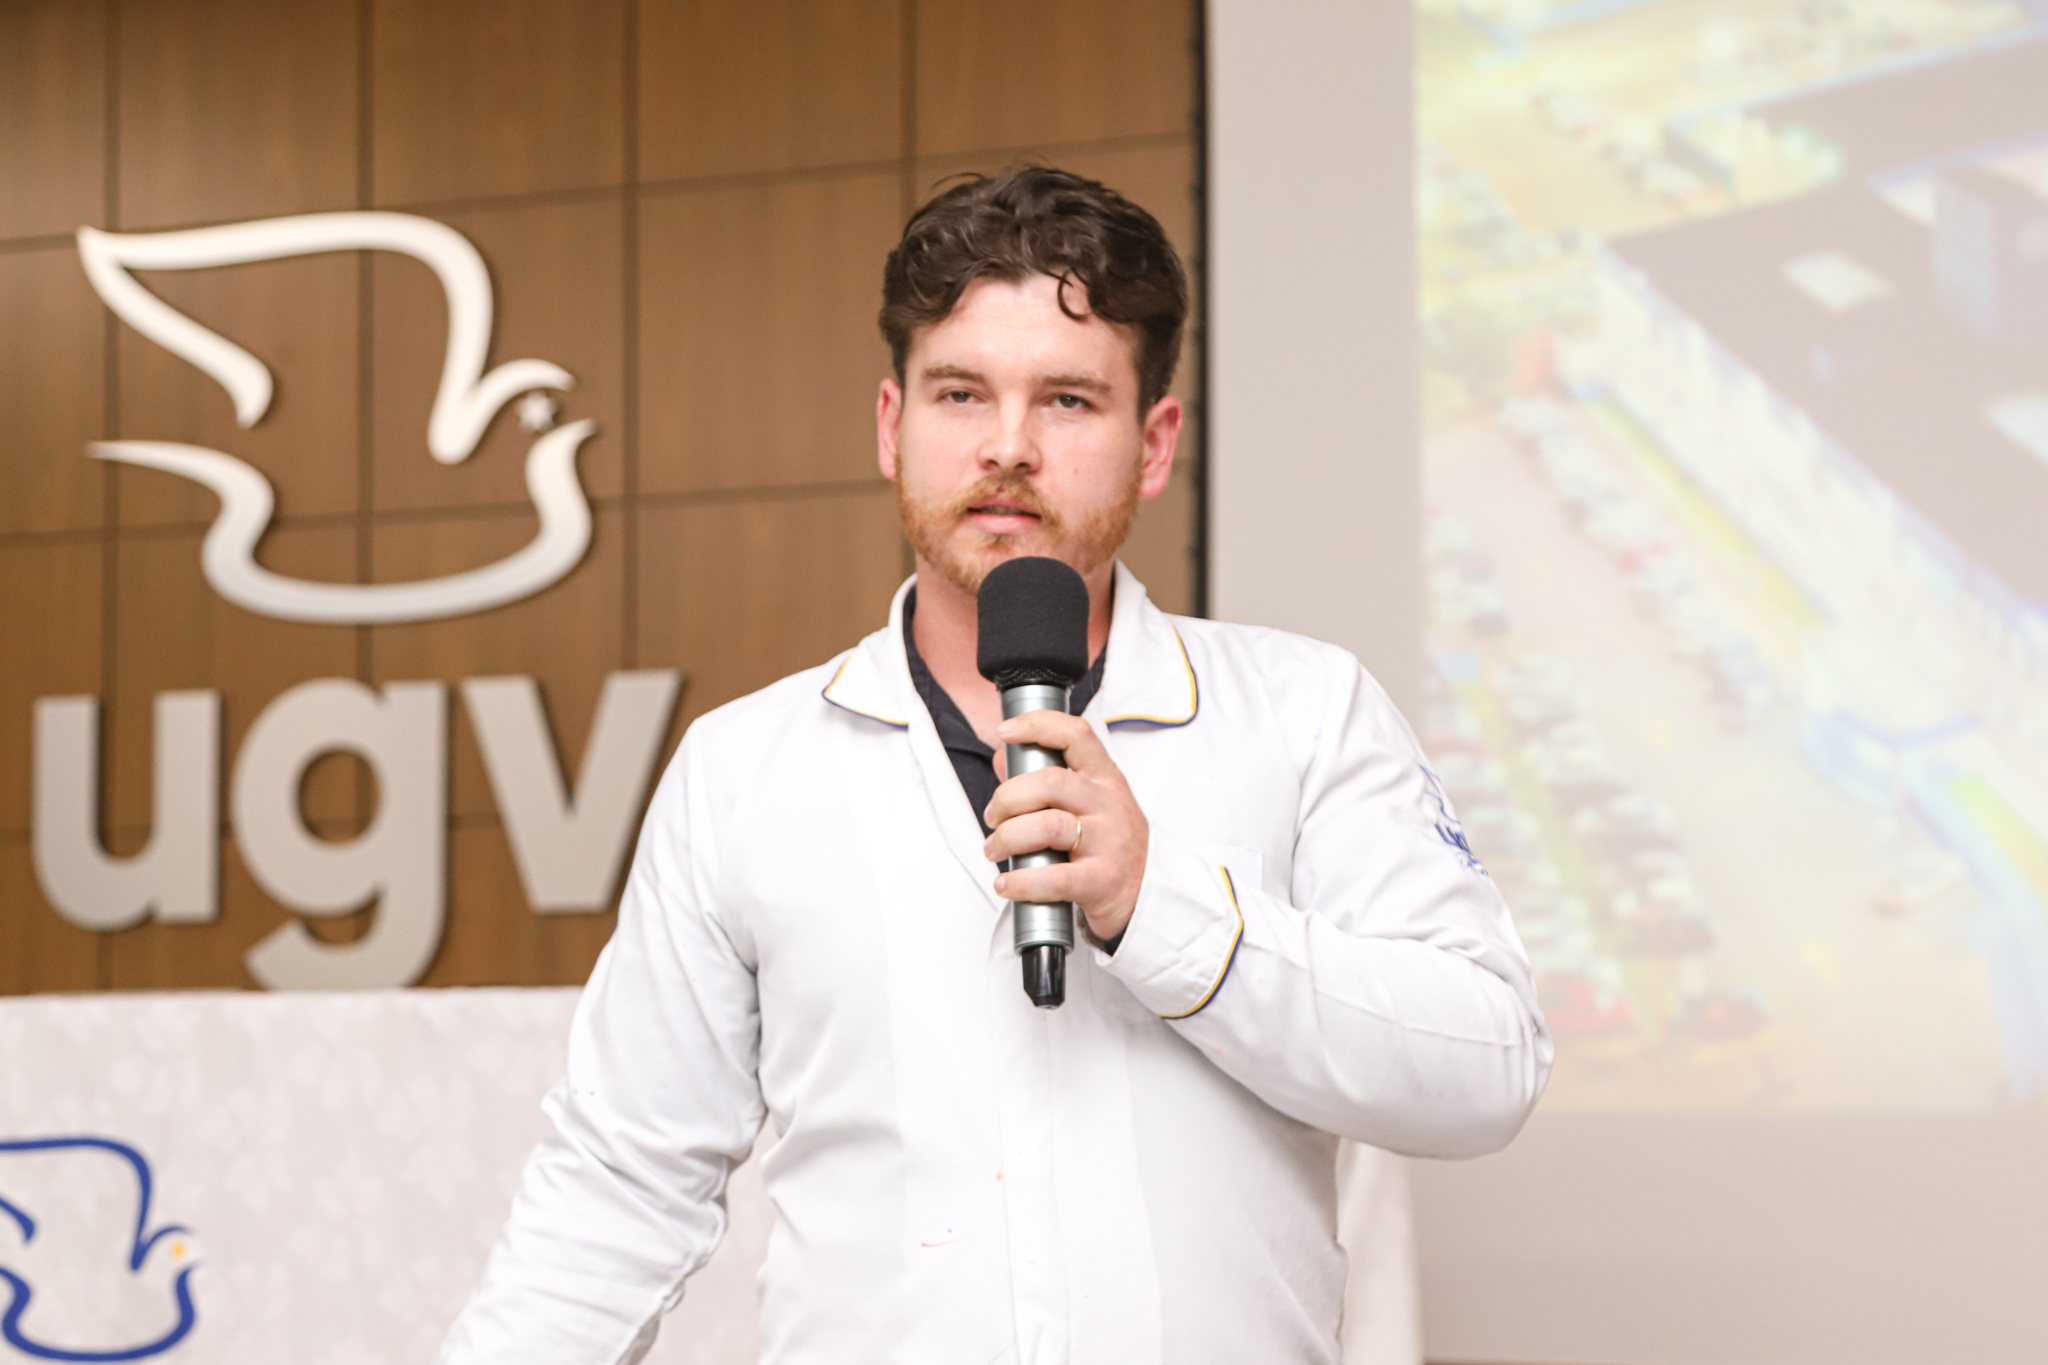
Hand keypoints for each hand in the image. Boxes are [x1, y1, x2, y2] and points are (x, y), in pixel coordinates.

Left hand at [982, 711, 1148, 942]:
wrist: (1146, 895)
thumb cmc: (1109, 844)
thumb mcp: (1088, 804)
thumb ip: (1045, 779)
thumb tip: (1003, 757)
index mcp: (1105, 779)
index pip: (1076, 735)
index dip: (1038, 725)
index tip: (1006, 731)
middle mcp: (1109, 805)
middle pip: (1050, 783)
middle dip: (1007, 798)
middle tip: (993, 817)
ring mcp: (1109, 843)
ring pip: (1047, 826)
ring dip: (1007, 838)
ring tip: (995, 850)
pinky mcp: (1102, 881)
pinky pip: (1054, 878)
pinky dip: (1021, 881)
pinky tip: (1007, 883)